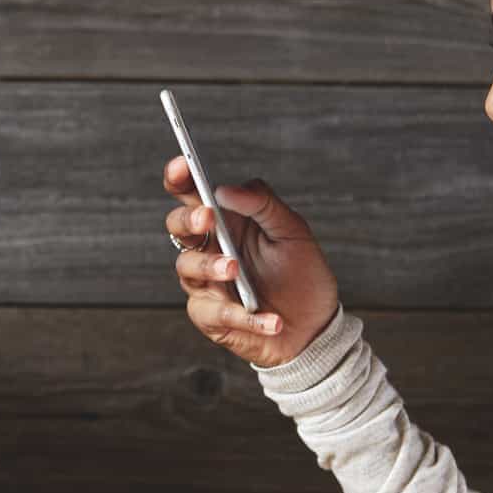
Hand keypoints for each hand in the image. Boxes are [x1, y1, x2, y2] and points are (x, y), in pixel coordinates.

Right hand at [164, 156, 338, 365]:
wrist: (314, 327)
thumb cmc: (300, 275)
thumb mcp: (292, 231)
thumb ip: (263, 203)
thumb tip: (225, 189)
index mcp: (225, 222)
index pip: (191, 194)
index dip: (179, 178)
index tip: (183, 165)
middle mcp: (209, 249)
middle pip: (177, 227)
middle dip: (188, 220)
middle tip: (208, 218)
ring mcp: (206, 283)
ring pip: (187, 268)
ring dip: (211, 266)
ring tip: (237, 270)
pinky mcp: (212, 317)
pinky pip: (214, 313)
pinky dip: (244, 316)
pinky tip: (271, 319)